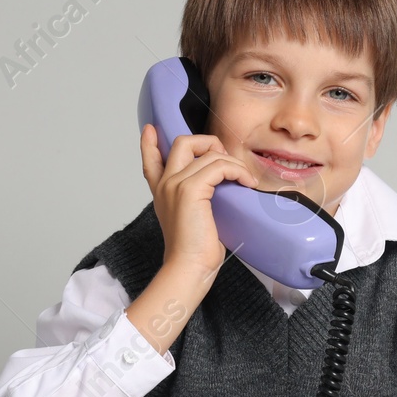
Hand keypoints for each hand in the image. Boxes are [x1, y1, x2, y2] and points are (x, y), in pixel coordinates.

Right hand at [139, 123, 259, 276]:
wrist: (188, 268)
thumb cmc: (194, 251)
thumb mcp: (193, 220)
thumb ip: (197, 199)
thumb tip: (220, 186)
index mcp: (162, 192)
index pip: (151, 159)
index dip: (150, 142)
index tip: (152, 129)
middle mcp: (165, 184)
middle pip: (182, 142)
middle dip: (209, 142)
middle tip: (227, 160)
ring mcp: (175, 184)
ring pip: (207, 152)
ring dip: (233, 162)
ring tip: (245, 179)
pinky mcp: (190, 190)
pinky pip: (219, 165)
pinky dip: (237, 170)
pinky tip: (246, 183)